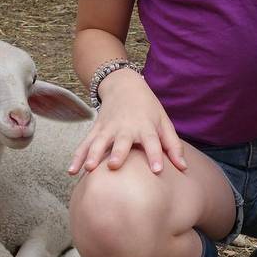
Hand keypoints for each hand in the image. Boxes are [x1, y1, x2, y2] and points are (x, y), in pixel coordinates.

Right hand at [67, 69, 187, 175]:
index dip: (155, 155)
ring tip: (88, 169)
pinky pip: (85, 144)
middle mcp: (126, 128)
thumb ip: (173, 146)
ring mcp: (108, 128)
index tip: (157, 170)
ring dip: (92, 155)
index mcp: (145, 126)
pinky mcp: (96, 130)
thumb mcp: (164, 122)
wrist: (124, 85)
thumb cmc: (148, 108)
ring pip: (99, 142)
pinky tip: (71, 171)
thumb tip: (184, 169)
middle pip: (121, 141)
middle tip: (114, 165)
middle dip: (117, 153)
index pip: (152, 142)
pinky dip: (77, 156)